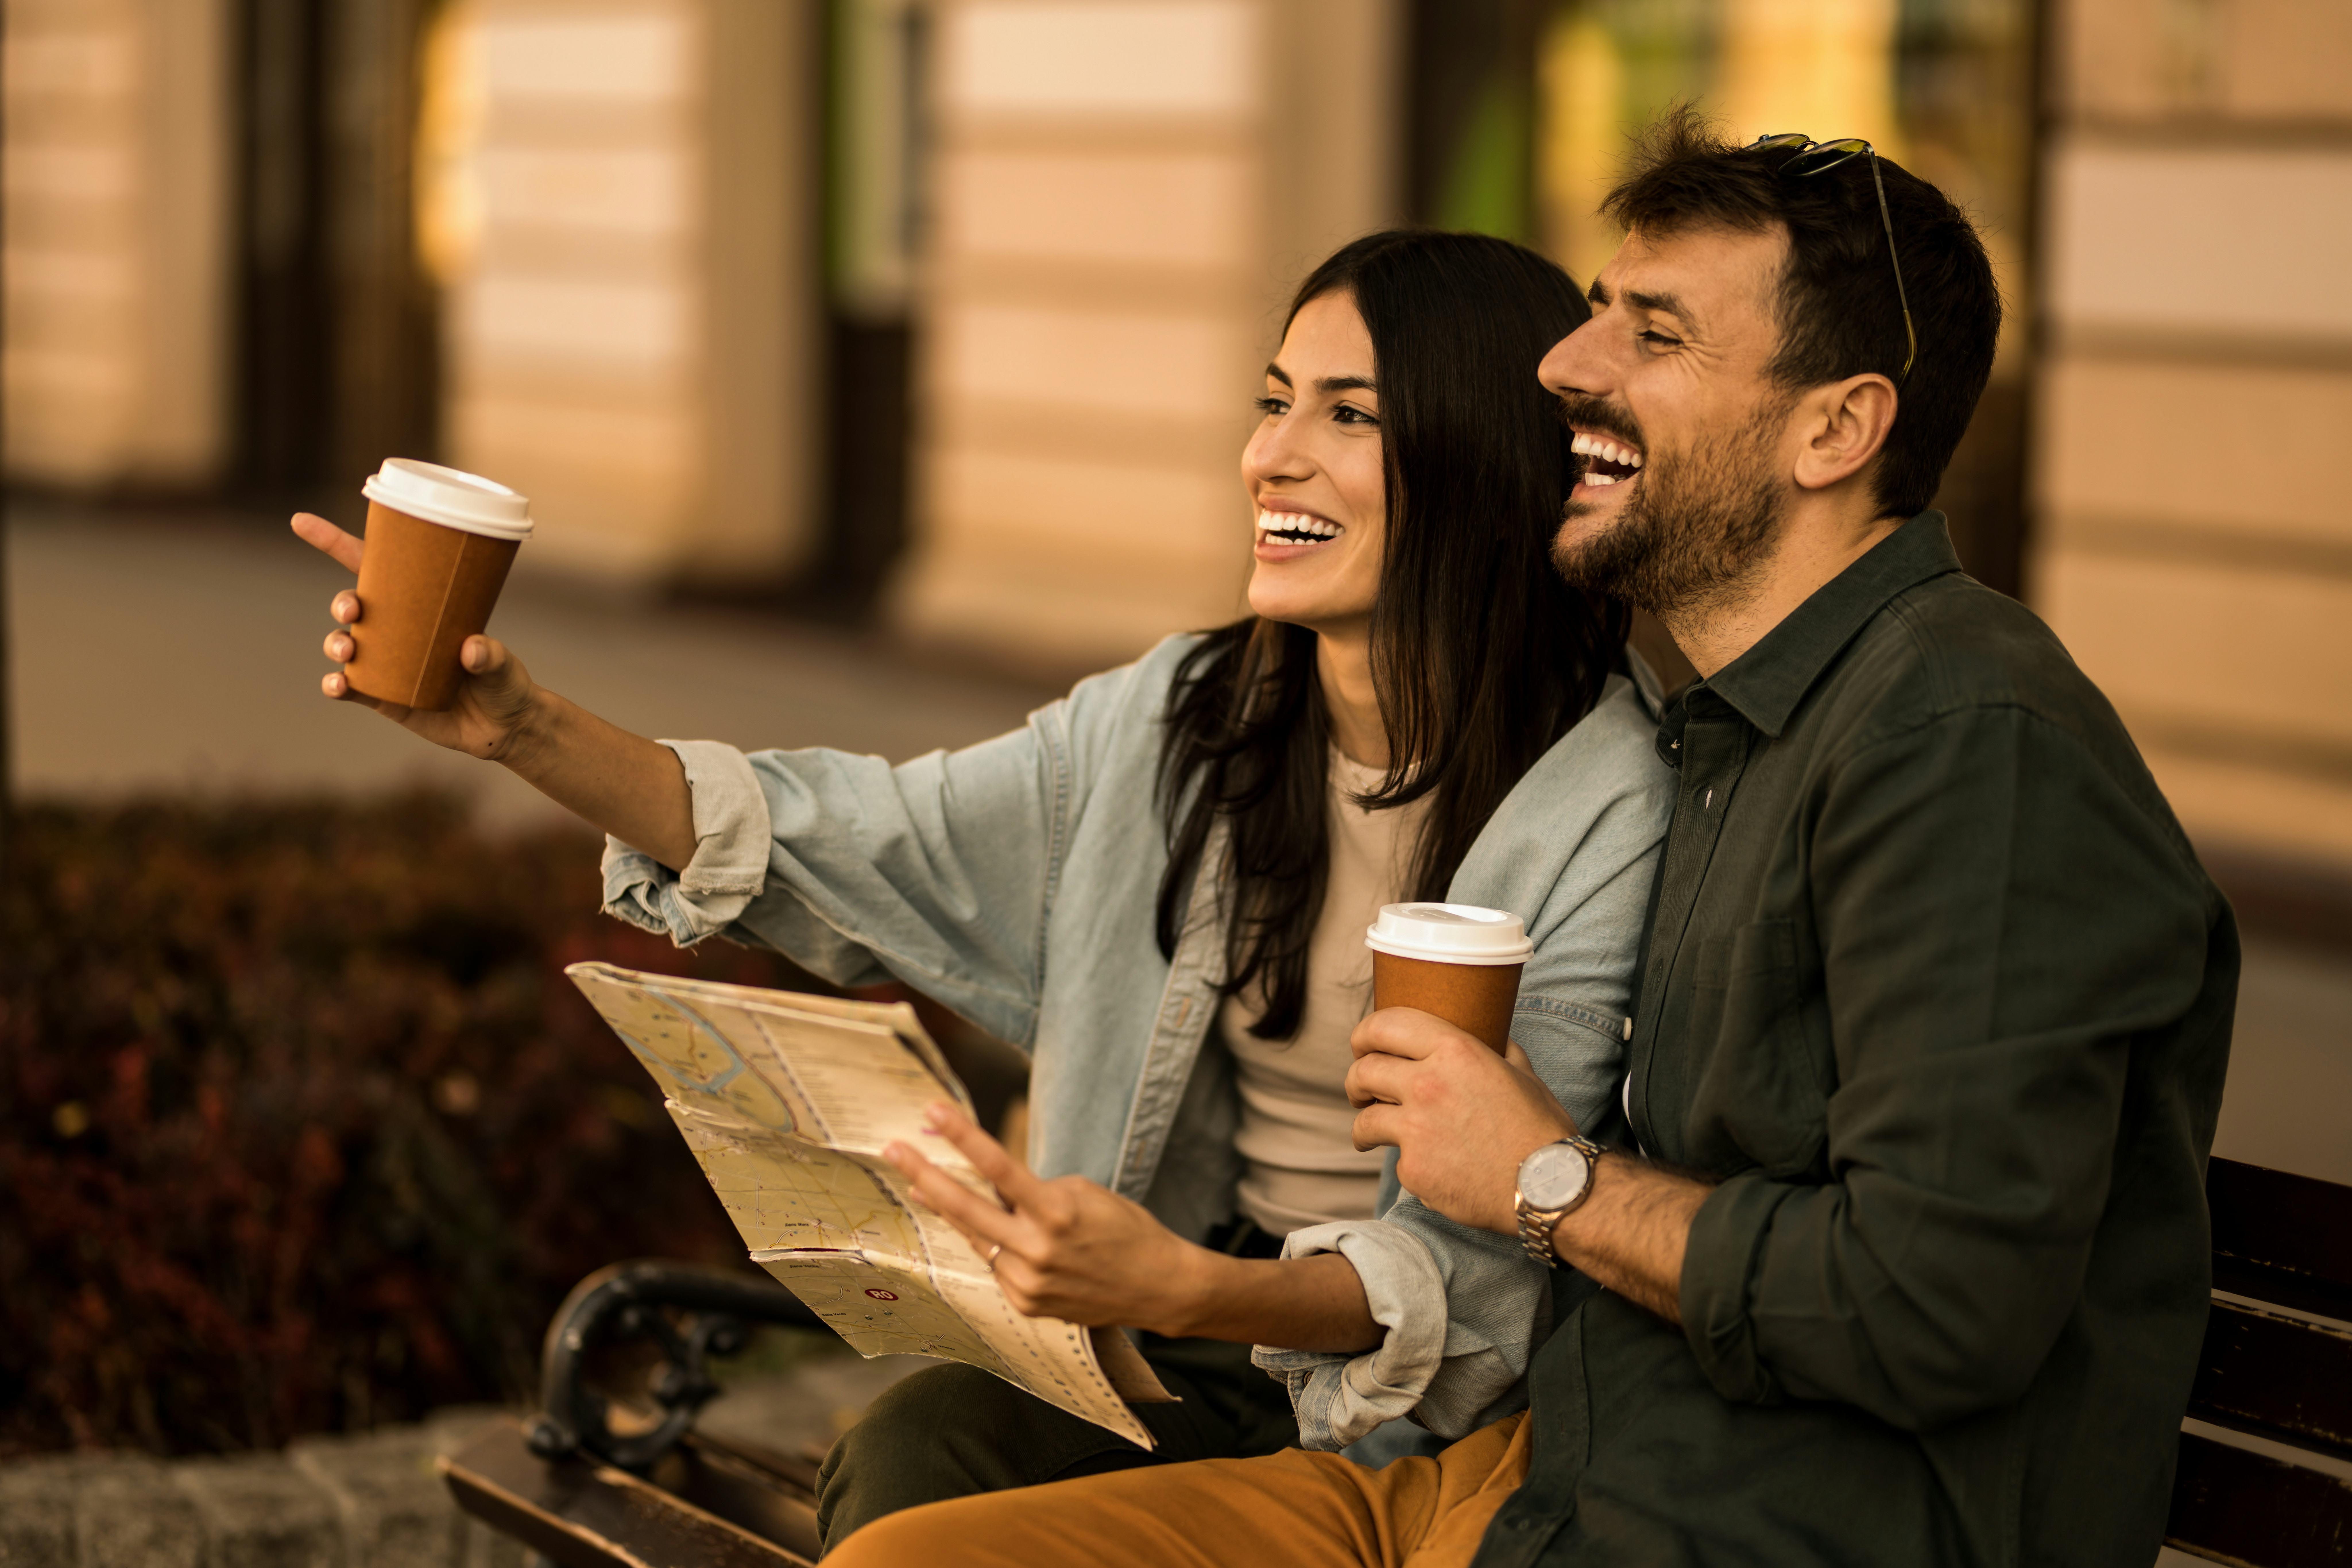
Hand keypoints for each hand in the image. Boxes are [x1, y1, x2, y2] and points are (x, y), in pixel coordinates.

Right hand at [295, 512, 543, 760]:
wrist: (505, 728)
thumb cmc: (505, 684)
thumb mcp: (504, 665)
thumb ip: (491, 656)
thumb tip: (471, 649)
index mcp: (420, 607)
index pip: (375, 569)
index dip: (335, 543)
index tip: (300, 522)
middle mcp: (396, 632)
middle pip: (354, 605)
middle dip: (344, 601)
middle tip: (353, 609)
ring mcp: (385, 664)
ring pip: (345, 644)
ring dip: (336, 642)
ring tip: (348, 650)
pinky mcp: (382, 697)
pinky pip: (349, 688)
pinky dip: (337, 686)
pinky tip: (338, 686)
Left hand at [884, 1102, 1208, 1331]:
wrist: (1157, 1285)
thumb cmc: (1124, 1229)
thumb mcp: (1083, 1194)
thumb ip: (1033, 1190)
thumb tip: (987, 1186)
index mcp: (1055, 1213)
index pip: (998, 1168)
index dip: (963, 1137)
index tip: (934, 1113)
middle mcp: (1036, 1250)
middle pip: (967, 1208)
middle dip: (926, 1175)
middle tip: (895, 1150)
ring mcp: (1027, 1282)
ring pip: (976, 1238)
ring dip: (954, 1211)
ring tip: (923, 1184)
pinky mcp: (1026, 1304)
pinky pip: (994, 1265)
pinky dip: (991, 1245)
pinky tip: (997, 1234)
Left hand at [1346, 1007, 1576, 1235]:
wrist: (1548, 1187)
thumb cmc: (1539, 1128)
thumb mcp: (1523, 1073)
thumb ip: (1498, 1049)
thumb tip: (1491, 1035)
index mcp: (1454, 1051)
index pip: (1385, 1025)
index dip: (1365, 1034)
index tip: (1361, 1045)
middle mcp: (1428, 1084)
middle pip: (1364, 1070)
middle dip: (1356, 1081)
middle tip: (1360, 1092)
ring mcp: (1416, 1129)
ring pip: (1365, 1120)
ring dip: (1363, 1126)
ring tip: (1368, 1136)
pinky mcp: (1414, 1169)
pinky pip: (1398, 1162)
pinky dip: (1408, 1165)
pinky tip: (1430, 1170)